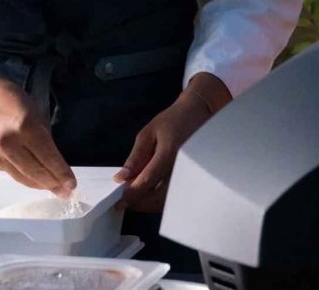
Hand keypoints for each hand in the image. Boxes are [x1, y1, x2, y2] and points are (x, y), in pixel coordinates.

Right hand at [0, 56, 75, 195]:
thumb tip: (54, 160)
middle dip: (54, 184)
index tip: (72, 184)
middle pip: (36, 172)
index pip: (48, 157)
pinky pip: (11, 172)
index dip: (62, 173)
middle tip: (67, 193)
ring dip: (40, 185)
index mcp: (26, 126)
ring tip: (54, 189)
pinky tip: (35, 178)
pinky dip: (25, 177)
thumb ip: (43, 135)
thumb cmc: (9, 97)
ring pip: (23, 177)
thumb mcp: (34, 110)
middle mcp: (10, 143)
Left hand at [114, 72, 230, 210]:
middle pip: (158, 198)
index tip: (118, 201)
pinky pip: (173, 197)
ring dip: (149, 203)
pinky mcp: (192, 180)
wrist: (199, 114)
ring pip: (167, 202)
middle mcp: (181, 168)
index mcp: (169, 153)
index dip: (131, 193)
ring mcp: (189, 176)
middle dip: (139, 203)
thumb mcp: (148, 133)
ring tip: (137, 194)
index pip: (148, 180)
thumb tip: (121, 178)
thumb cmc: (172, 121)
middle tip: (125, 199)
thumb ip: (135, 157)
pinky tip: (150, 192)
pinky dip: (159, 200)